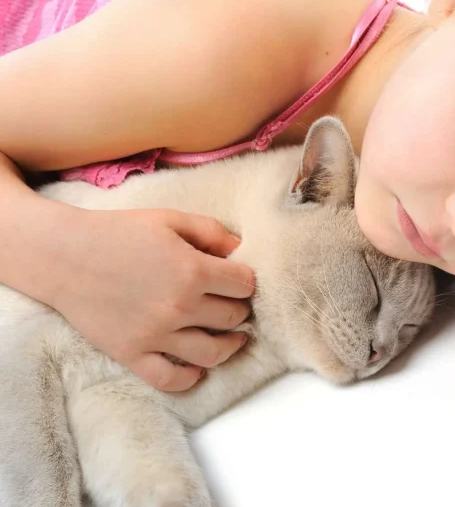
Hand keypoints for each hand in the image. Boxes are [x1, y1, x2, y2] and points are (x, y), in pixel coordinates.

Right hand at [45, 208, 255, 391]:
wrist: (62, 255)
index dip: (246, 280)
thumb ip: (212, 232)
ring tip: (231, 337)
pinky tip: (197, 367)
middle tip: (232, 303)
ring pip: (213, 353)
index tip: (238, 279)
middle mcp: (179, 307)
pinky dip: (190, 378)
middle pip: (234, 317)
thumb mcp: (170, 219)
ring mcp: (156, 335)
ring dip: (229, 345)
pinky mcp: (132, 354)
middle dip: (239, 308)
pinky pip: (171, 380)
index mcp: (192, 270)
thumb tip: (242, 252)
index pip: (245, 284)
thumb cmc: (119, 232)